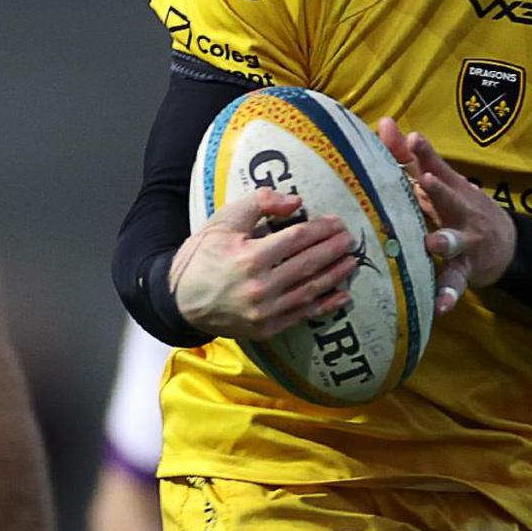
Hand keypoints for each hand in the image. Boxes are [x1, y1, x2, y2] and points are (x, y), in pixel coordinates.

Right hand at [171, 187, 358, 337]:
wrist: (180, 300)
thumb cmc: (202, 256)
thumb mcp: (224, 221)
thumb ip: (258, 205)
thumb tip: (296, 202)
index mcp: (249, 257)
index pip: (295, 240)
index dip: (319, 230)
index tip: (336, 223)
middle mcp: (260, 287)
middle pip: (307, 265)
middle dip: (333, 250)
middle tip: (350, 240)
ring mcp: (264, 312)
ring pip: (309, 291)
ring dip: (334, 276)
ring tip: (351, 262)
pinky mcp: (266, 328)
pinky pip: (302, 316)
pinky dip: (325, 306)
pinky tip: (342, 296)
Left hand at [378, 118, 513, 314]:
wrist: (507, 244)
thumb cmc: (462, 208)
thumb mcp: (442, 183)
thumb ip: (410, 157)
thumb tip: (384, 123)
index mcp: (450, 190)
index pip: (434, 167)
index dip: (424, 154)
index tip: (412, 138)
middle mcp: (460, 212)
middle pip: (449, 198)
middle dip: (439, 189)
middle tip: (426, 179)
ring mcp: (465, 242)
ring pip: (454, 242)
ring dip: (445, 240)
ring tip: (433, 243)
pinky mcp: (466, 270)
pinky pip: (455, 284)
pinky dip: (449, 295)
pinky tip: (439, 307)